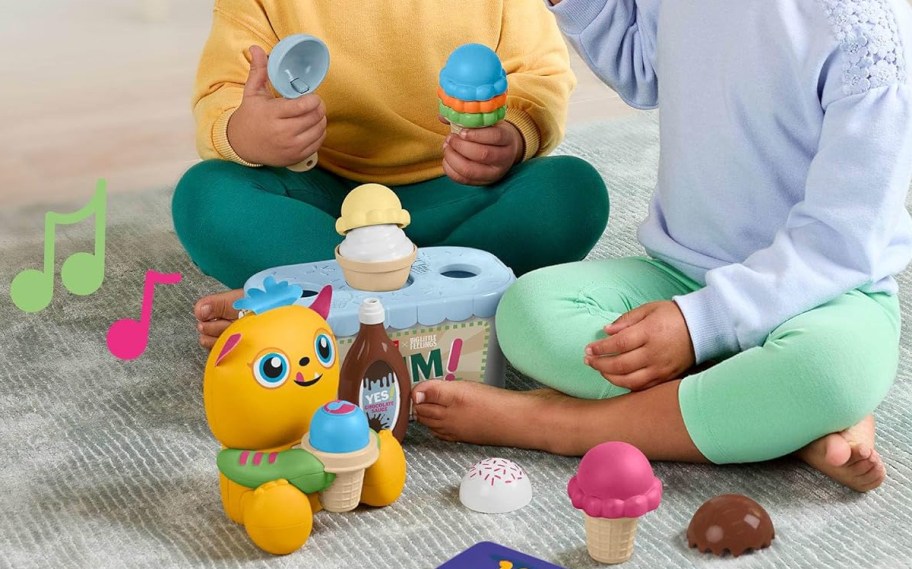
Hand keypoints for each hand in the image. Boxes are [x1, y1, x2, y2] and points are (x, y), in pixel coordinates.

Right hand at [227, 45, 326, 166]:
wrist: (242, 145)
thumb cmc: (249, 116)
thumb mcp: (252, 92)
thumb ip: (258, 71)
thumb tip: (256, 48)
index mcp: (273, 114)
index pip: (303, 106)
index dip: (314, 99)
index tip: (312, 96)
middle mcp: (283, 132)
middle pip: (315, 117)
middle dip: (319, 108)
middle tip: (315, 103)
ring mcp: (290, 147)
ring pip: (319, 130)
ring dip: (321, 120)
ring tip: (314, 114)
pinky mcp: (296, 157)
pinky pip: (318, 143)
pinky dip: (319, 133)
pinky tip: (313, 127)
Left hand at [440, 120, 523, 184]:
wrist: (505, 151)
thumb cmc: (492, 133)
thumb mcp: (488, 122)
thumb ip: (468, 118)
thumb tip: (442, 117)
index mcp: (508, 139)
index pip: (495, 136)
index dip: (476, 134)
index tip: (462, 132)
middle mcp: (504, 158)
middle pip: (482, 154)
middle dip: (461, 146)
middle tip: (450, 138)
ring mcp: (495, 173)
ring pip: (471, 170)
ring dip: (453, 158)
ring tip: (446, 148)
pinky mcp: (484, 182)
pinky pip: (464, 180)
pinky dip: (451, 170)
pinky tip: (447, 159)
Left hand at [584, 301, 694, 390]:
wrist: (703, 328)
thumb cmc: (673, 316)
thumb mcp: (649, 309)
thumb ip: (626, 320)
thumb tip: (606, 331)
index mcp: (650, 332)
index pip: (618, 345)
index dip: (600, 349)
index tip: (588, 349)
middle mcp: (655, 353)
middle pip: (620, 365)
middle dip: (599, 364)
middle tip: (588, 361)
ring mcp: (661, 368)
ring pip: (629, 381)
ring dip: (610, 377)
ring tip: (600, 369)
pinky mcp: (666, 378)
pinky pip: (642, 387)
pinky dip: (626, 385)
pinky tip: (617, 378)